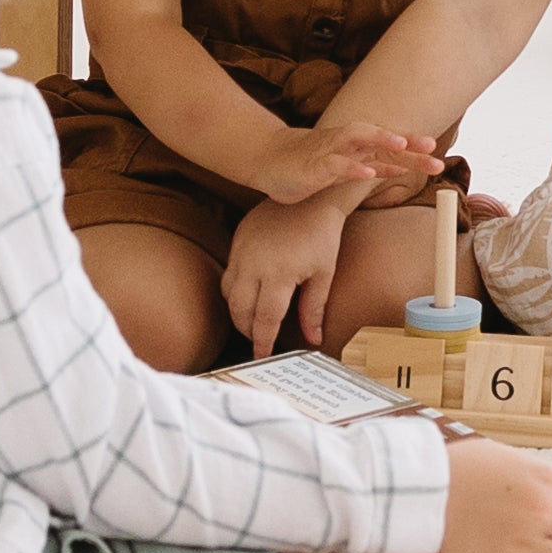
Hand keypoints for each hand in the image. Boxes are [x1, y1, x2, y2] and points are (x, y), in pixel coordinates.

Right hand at [222, 184, 357, 356]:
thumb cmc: (322, 234)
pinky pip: (228, 274)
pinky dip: (233, 292)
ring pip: (228, 294)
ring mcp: (242, 251)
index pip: (265, 318)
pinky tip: (247, 297)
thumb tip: (314, 339)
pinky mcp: (237, 241)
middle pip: (240, 310)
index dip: (262, 341)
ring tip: (251, 323)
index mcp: (278, 274)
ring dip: (237, 313)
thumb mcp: (323, 273)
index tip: (262, 356)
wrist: (311, 195)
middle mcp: (254, 263)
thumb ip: (314, 309)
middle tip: (258, 341)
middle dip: (247, 330)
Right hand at [248, 116, 446, 207]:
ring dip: (379, 141)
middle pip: (381, 137)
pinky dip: (352, 168)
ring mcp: (329, 151)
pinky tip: (368, 173)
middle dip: (406, 142)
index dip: (413, 146)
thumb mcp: (348, 166)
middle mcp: (347, 143)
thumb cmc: (311, 164)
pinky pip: (335, 164)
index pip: (389, 143)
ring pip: (357, 140)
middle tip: (433, 147)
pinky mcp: (314, 166)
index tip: (437, 152)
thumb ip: (374, 165)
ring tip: (402, 146)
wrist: (268, 160)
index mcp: (357, 145)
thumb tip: (403, 167)